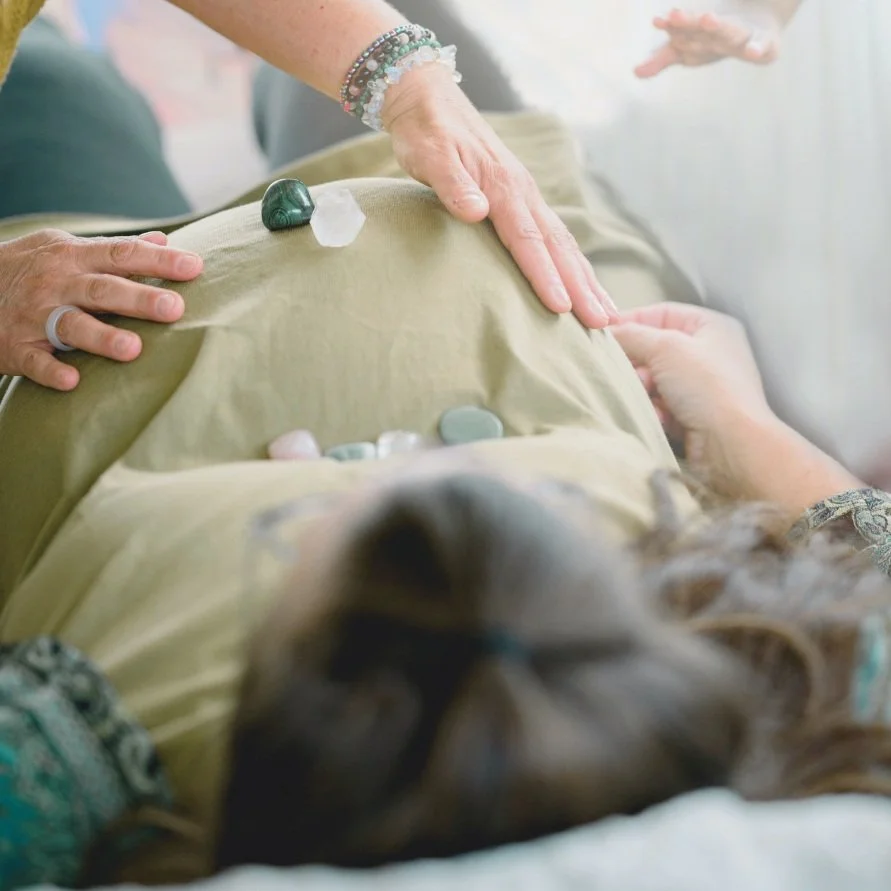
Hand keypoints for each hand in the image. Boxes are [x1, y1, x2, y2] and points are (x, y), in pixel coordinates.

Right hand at [0, 229, 202, 390]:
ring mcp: (34, 315)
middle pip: (103, 290)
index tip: (195, 267)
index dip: (159, 261)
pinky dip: (51, 370)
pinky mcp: (15, 346)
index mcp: (74, 257)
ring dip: (101, 337)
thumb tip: (163, 241)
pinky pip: (34, 360)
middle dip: (139, 298)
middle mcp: (57, 284)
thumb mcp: (66, 250)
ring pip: (71, 325)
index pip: (123, 254)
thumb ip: (114, 250)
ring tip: (133, 349)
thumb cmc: (32, 269)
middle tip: (175, 308)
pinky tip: (72, 381)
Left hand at [382, 64, 617, 329]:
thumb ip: (453, 185)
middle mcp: (525, 193)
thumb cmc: (425, 132)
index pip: (529, 240)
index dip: (545, 275)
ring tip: (607, 313)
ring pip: (565, 244)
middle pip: (559, 248)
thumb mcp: (430, 155)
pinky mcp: (523, 200)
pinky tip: (583, 284)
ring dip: (587, 280)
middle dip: (583, 287)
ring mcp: (527, 197)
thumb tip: (477, 210)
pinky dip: (573, 264)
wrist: (428, 99)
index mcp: (505, 187)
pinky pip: (556, 238)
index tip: (561, 308)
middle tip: (603, 323)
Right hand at [611, 303, 769, 480]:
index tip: (603, 335)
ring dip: (643, 389)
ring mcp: (702, 386)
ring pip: (653, 379)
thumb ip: (631, 334)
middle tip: (624, 373)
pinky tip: (659, 417)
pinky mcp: (693, 414)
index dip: (631, 322)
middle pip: (654, 349)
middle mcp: (709, 353)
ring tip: (645, 397)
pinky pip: (661, 404)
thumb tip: (607, 332)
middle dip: (637, 363)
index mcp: (711, 327)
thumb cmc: (707, 387)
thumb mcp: (665, 348)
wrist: (730, 444)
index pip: (660, 314)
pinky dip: (654, 410)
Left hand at [635, 4, 782, 78]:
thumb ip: (663, 58)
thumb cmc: (717, 36)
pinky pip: (762, 46)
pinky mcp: (766, 43)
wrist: (761, 22)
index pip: (683, 31)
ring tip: (708, 19)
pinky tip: (752, 52)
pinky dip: (758, 48)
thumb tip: (635, 73)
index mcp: (701, 33)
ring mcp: (743, 35)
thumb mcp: (688, 48)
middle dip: (688, 22)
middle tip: (675, 15)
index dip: (672, 27)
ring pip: (728, 31)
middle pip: (702, 28)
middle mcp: (720, 31)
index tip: (658, 21)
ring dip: (717, 26)